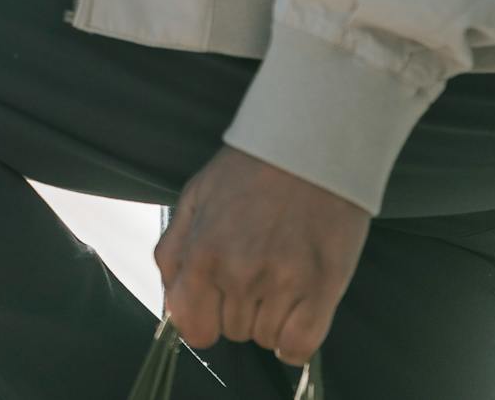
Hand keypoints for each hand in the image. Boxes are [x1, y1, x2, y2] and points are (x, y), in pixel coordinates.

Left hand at [154, 145, 370, 366]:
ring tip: (280, 276)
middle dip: (239, 309)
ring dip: (271, 318)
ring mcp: (281, 285)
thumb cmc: (249, 172)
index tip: (216, 306)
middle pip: (232, 332)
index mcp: (201, 254)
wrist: (309, 148)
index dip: (204, 321)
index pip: (193, 328)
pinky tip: (299, 312)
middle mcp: (237, 275)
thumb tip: (173, 302)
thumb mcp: (193, 200)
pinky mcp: (321, 289)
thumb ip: (174, 253)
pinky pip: (300, 346)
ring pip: (266, 339)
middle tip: (255, 271)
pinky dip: (297, 339)